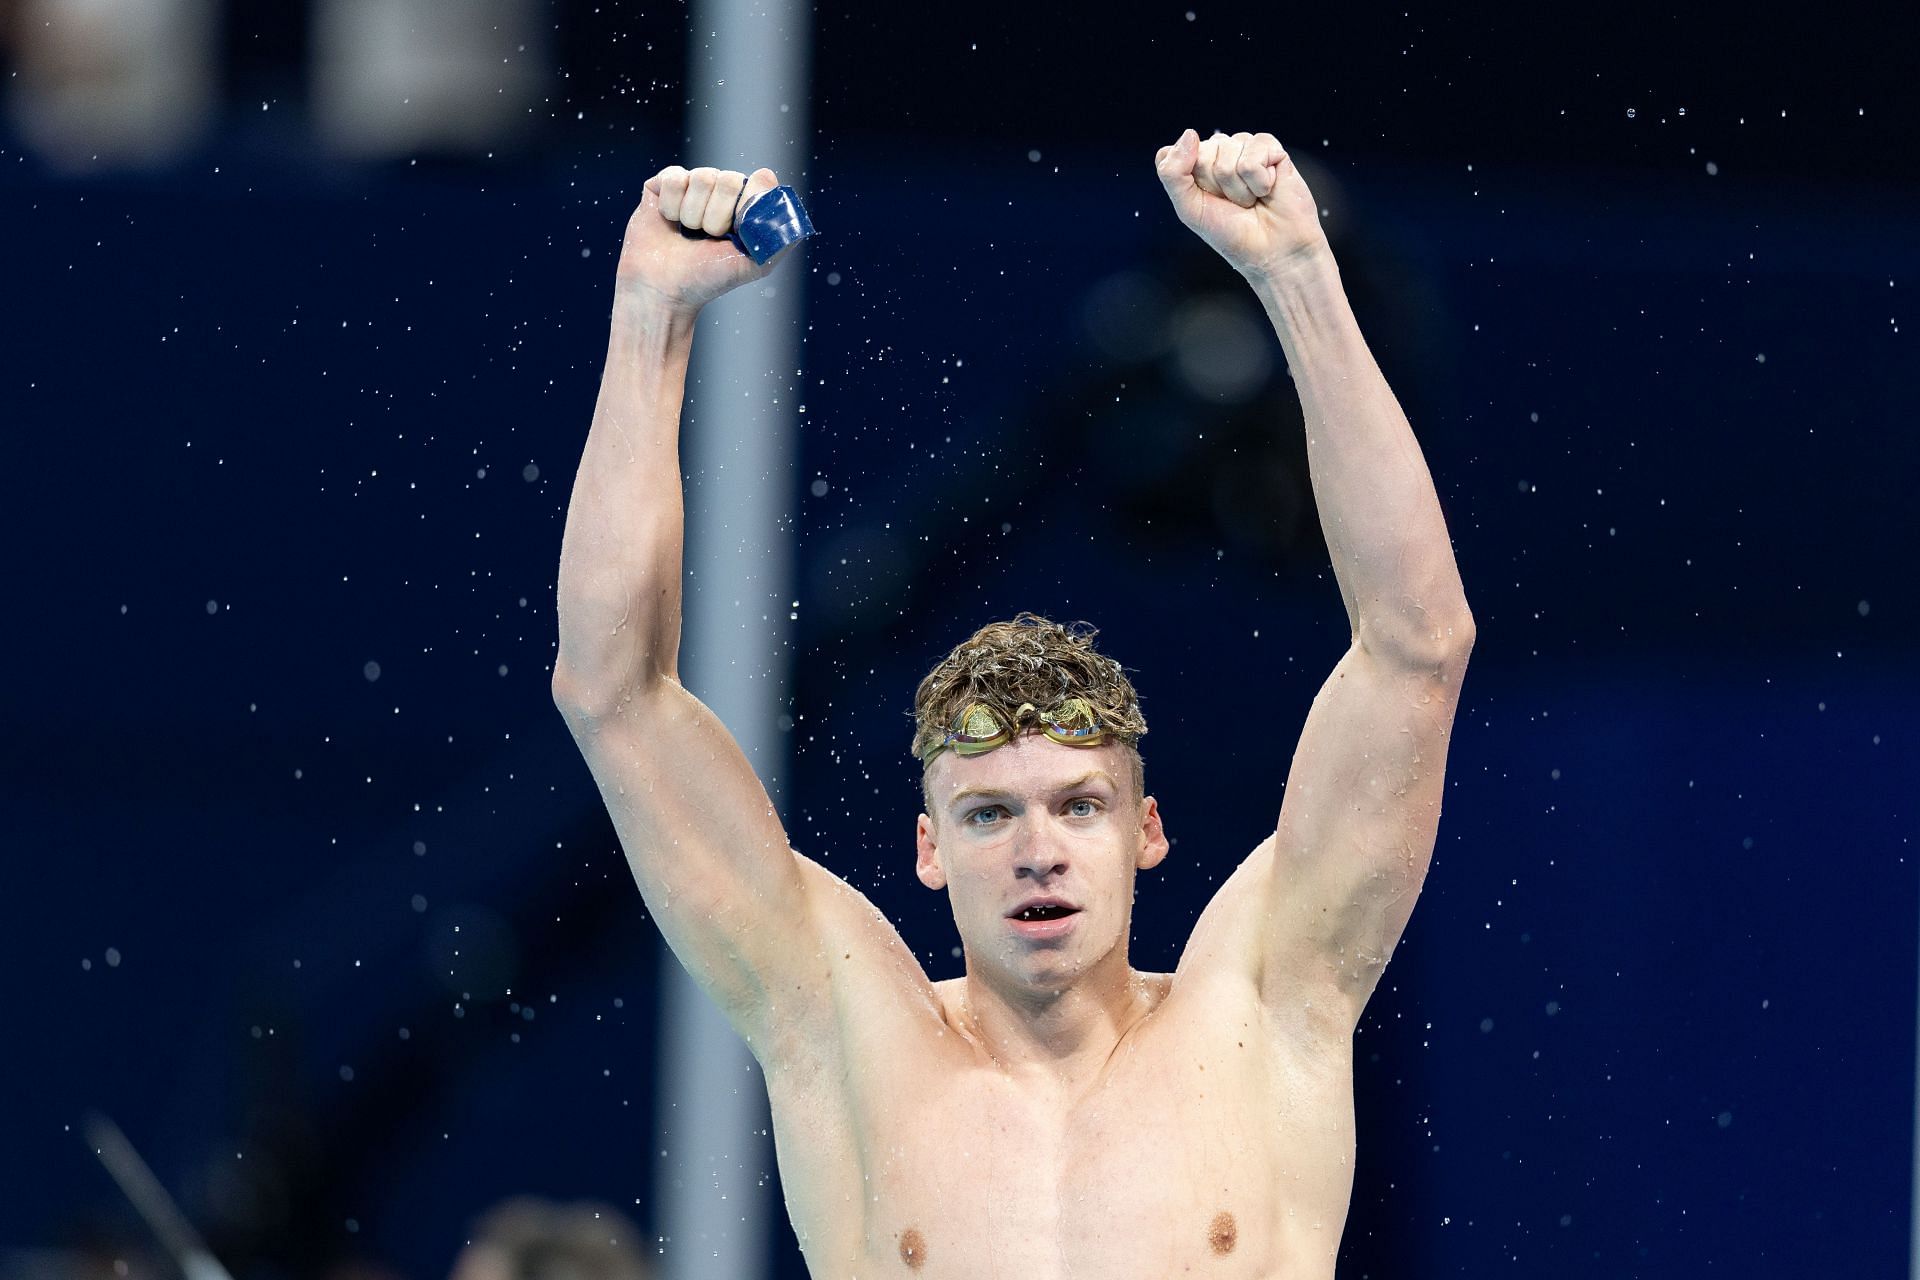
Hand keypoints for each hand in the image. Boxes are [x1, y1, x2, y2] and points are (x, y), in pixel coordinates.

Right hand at [616, 165, 788, 315]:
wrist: (666, 290)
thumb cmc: (711, 277)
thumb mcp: (757, 262)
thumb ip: (779, 230)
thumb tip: (768, 177)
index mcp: (747, 202)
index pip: (758, 183)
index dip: (744, 211)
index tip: (735, 234)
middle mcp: (721, 188)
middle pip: (729, 179)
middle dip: (717, 217)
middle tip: (708, 237)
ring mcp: (693, 184)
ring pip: (702, 177)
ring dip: (693, 215)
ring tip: (688, 233)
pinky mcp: (664, 184)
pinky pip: (674, 179)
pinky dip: (671, 207)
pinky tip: (669, 221)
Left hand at [1154, 129, 1330, 279]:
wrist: (1273, 251)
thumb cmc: (1232, 233)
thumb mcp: (1189, 209)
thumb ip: (1173, 173)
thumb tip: (1189, 133)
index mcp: (1195, 165)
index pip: (1176, 154)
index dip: (1191, 184)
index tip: (1208, 204)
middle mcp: (1219, 152)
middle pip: (1203, 152)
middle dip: (1217, 186)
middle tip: (1234, 204)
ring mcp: (1245, 147)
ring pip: (1228, 152)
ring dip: (1239, 187)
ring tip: (1252, 199)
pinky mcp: (1271, 148)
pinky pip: (1253, 155)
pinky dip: (1259, 181)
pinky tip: (1268, 190)